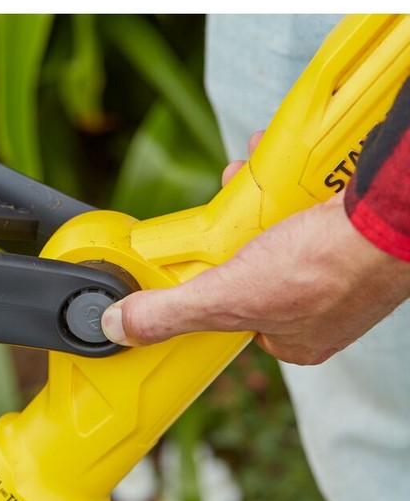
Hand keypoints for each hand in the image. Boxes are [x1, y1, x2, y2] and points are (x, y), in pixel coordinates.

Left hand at [101, 132, 409, 364]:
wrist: (392, 217)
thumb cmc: (324, 267)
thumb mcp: (227, 298)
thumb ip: (171, 314)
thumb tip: (118, 327)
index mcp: (294, 339)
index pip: (234, 316)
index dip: (212, 288)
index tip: (200, 262)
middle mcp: (321, 310)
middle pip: (254, 267)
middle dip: (230, 232)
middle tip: (223, 211)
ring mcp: (341, 270)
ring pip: (278, 233)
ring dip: (253, 200)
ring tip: (242, 177)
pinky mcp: (352, 232)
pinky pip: (306, 205)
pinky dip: (286, 181)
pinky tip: (269, 161)